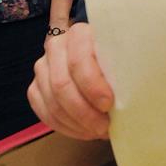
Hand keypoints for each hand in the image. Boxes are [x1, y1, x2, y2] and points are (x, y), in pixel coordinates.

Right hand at [28, 23, 113, 139]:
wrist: (100, 57)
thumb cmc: (117, 58)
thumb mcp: (124, 55)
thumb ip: (124, 67)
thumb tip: (129, 95)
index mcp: (78, 34)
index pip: (77, 61)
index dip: (92, 86)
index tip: (108, 104)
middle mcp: (55, 47)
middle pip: (61, 85)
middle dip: (83, 111)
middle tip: (104, 126)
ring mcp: (42, 68)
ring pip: (52, 102)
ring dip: (76, 123)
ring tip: (97, 131)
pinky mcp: (36, 88)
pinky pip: (44, 113)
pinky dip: (65, 127)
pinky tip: (83, 131)